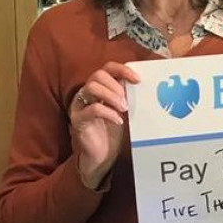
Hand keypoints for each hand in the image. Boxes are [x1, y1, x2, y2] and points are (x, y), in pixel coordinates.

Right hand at [70, 62, 139, 189]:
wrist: (102, 155)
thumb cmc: (113, 129)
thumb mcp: (124, 109)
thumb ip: (129, 95)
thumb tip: (145, 84)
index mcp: (99, 87)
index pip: (107, 68)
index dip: (122, 70)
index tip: (137, 79)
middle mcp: (86, 93)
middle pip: (97, 75)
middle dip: (116, 85)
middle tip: (127, 100)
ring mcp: (79, 106)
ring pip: (91, 87)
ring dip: (111, 96)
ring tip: (124, 108)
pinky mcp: (77, 120)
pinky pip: (91, 110)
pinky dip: (108, 112)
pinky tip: (118, 121)